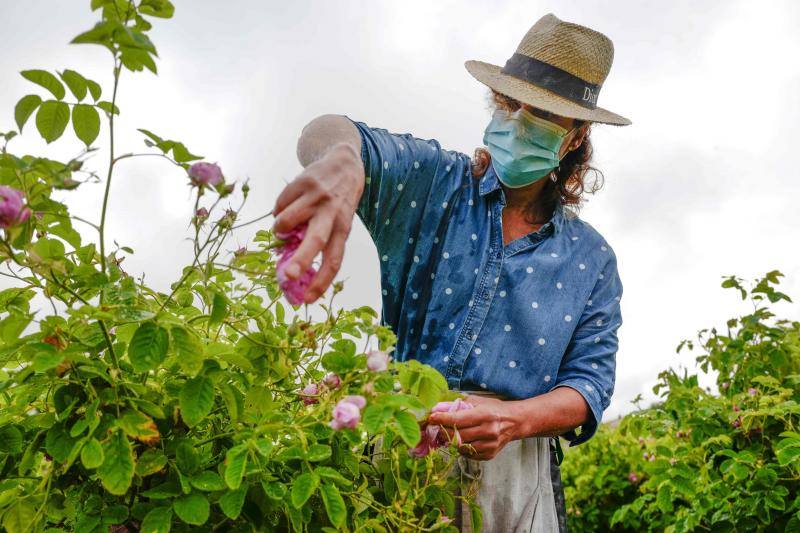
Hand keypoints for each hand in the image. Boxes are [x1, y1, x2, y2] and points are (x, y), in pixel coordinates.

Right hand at [271, 142, 364, 303]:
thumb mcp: (338, 221)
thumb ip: (319, 240)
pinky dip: (279, 209)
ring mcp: (318, 197)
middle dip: (301, 260)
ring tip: (283, 227)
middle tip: (288, 276)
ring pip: (288, 220)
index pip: (334, 260)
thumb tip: (290, 266)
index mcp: (343, 229)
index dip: (321, 281)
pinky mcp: (304, 182)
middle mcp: (332, 213)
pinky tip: (289, 204)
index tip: (308, 299)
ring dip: (279, 229)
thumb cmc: (339, 202)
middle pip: (317, 241)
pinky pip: (280, 203)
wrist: (344, 162)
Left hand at [428, 395, 522, 460]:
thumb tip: (438, 407)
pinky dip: (462, 448)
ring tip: (449, 434)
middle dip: (444, 431)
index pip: (458, 419)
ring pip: (462, 447)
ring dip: (452, 441)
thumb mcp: (478, 401)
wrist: (514, 422)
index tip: (431, 417)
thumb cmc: (494, 409)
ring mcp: (490, 445)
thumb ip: (458, 404)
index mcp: (485, 415)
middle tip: (437, 427)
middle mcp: (489, 431)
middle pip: (458, 435)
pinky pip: (469, 454)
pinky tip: (463, 440)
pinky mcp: (490, 454)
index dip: (442, 419)